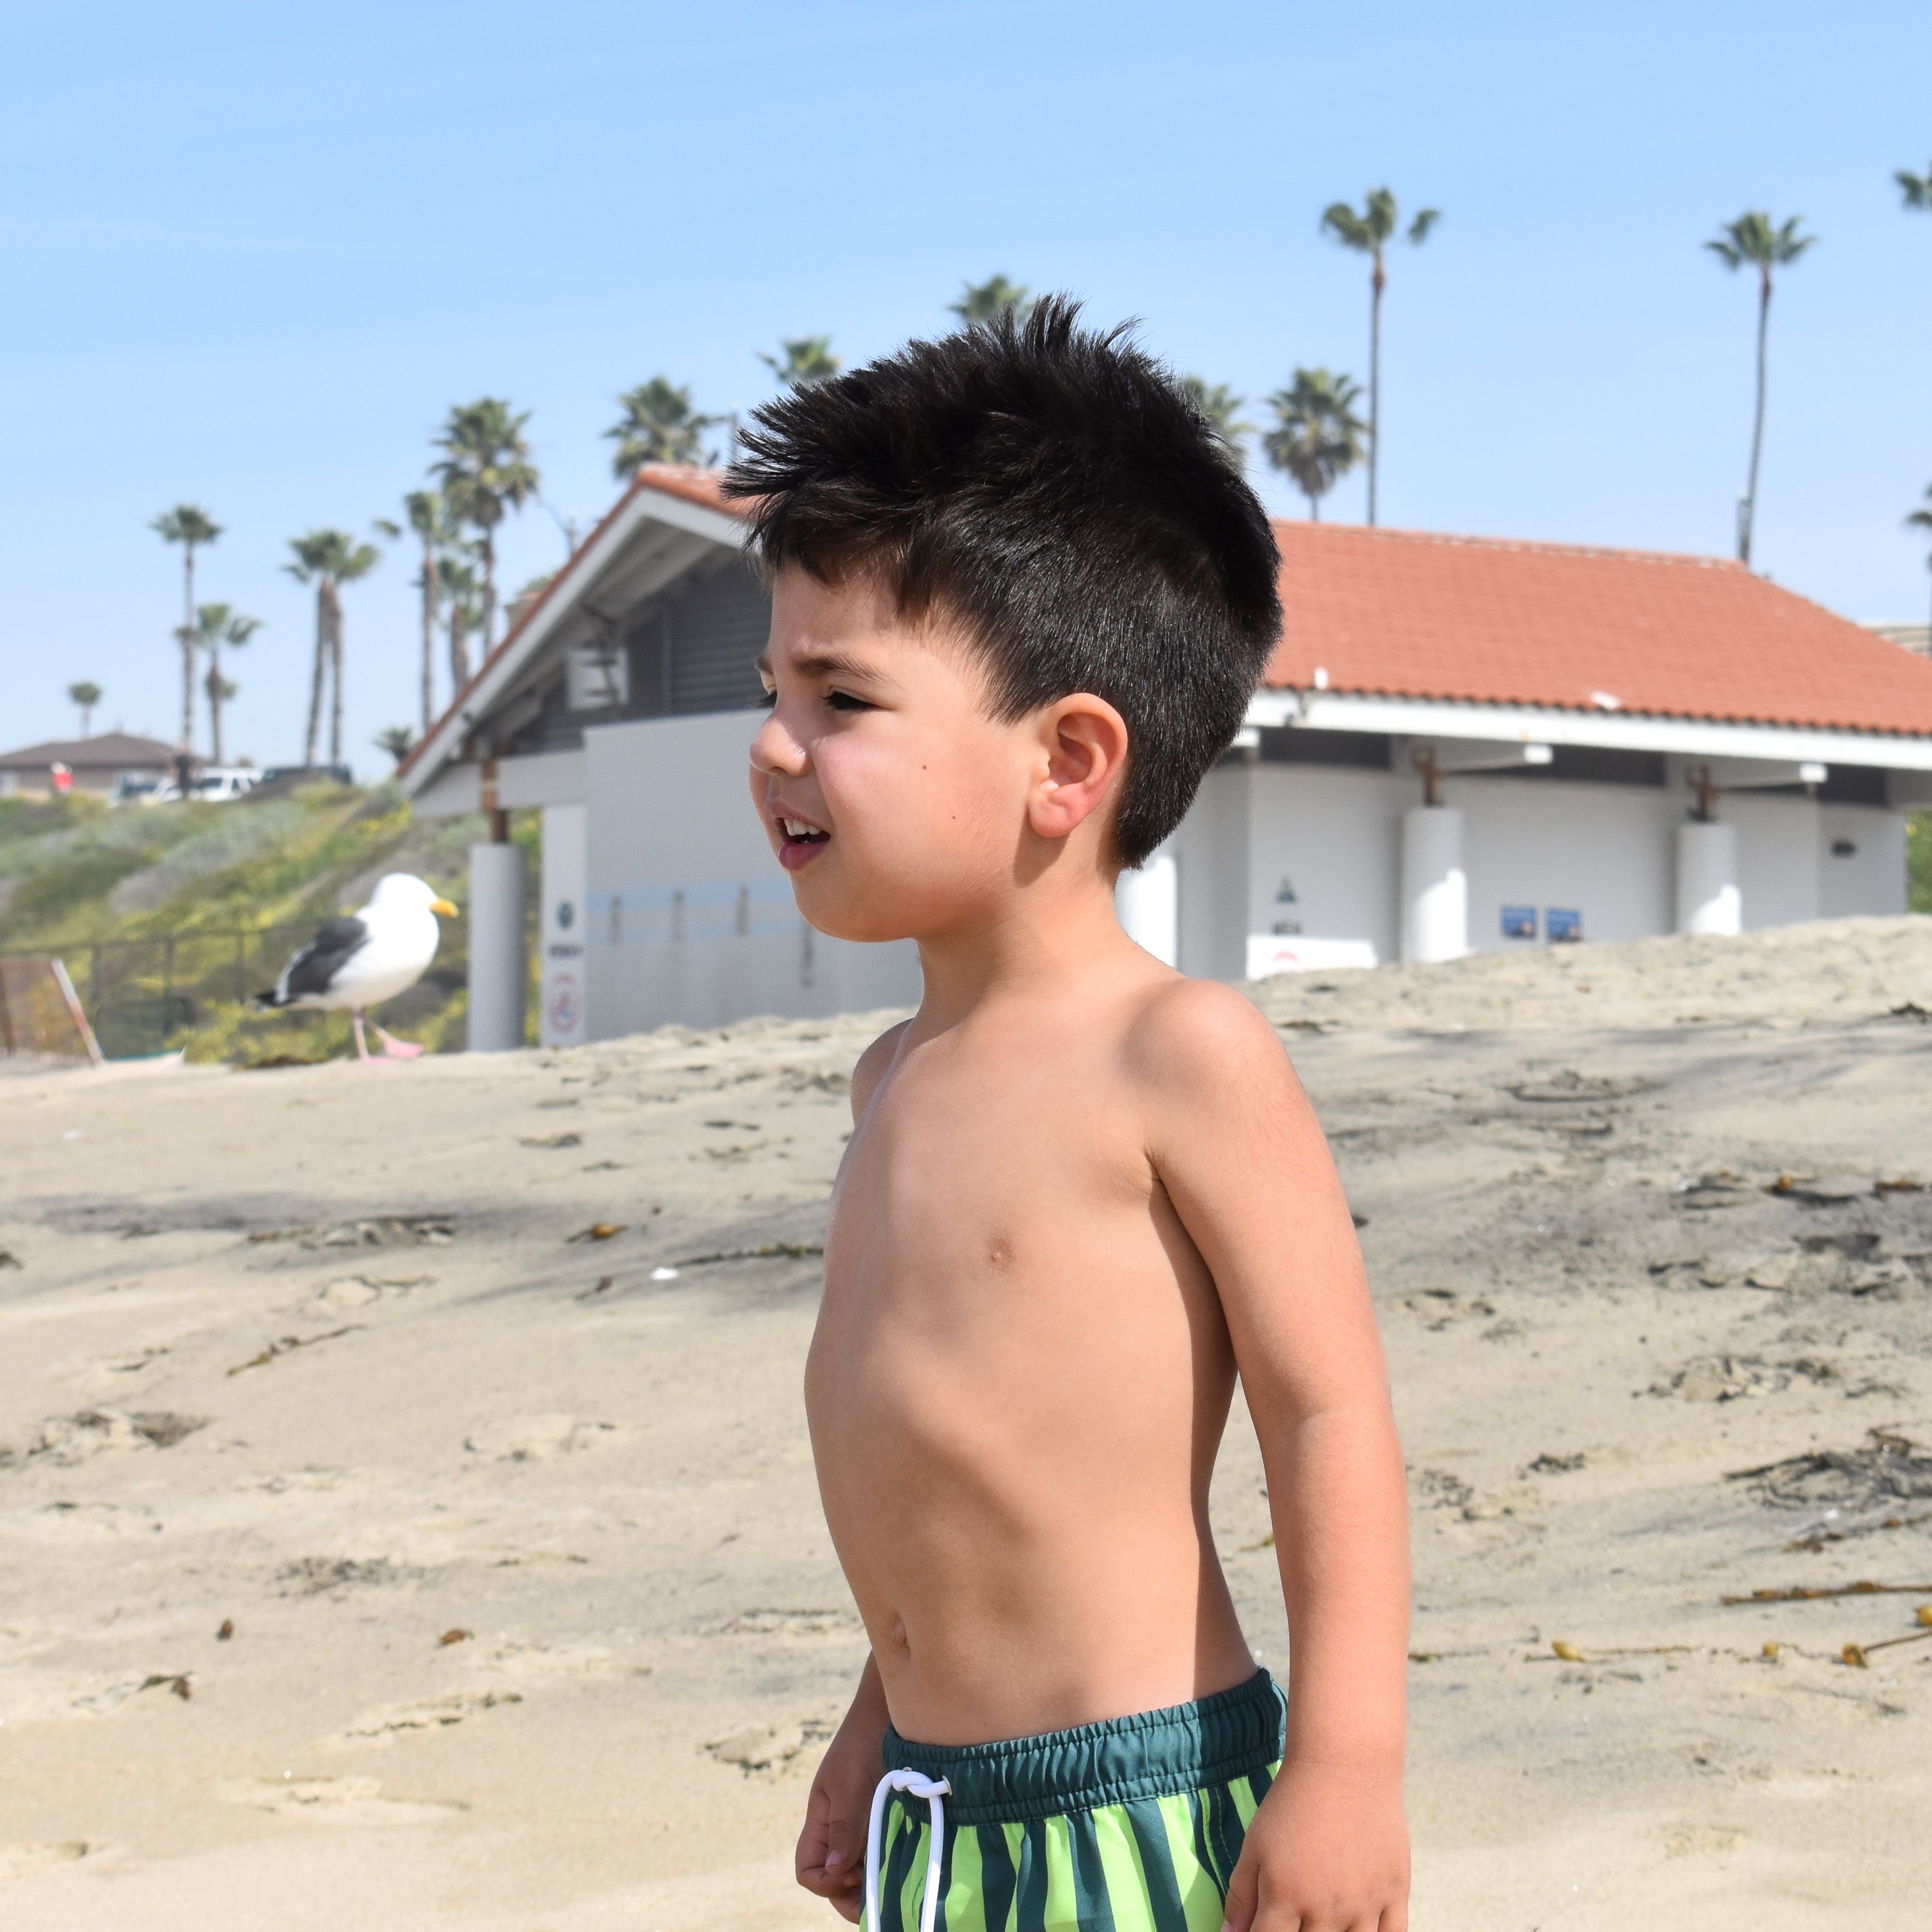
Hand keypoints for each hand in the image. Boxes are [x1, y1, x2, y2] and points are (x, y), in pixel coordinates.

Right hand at [797, 1686, 888, 1921]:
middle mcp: (838, 1831)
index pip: (808, 1871)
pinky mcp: (886, 1821)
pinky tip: (907, 1863)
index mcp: (820, 1822)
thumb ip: (842, 1827)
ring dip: (875, 1881)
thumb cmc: (864, 1743)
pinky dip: (891, 1866)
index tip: (852, 1872)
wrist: (893, 1714)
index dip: (825, 1883)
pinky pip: (882, 1855)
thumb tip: (834, 1871)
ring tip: (896, 1880)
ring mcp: (862, 1828)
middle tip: (880, 1892)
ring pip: (860, 1872)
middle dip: (852, 1894)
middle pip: (834, 1880)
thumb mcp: (849, 1784)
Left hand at [1219, 1759, 1408, 1931]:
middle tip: (1294, 1918)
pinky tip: (1360, 1929)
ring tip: (1322, 1923)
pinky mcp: (1395, 1893)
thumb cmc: (1292, 1803)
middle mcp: (1326, 1910)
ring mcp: (1365, 1905)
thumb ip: (1241, 1896)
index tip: (1262, 1928)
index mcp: (1286, 1898)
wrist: (1346, 1765)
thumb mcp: (1255, 1844)